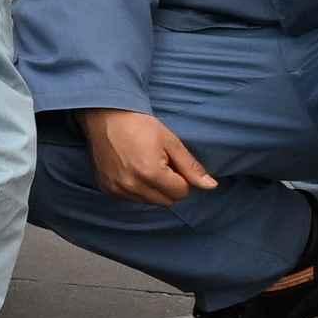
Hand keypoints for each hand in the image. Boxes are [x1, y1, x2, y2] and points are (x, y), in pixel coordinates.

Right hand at [81, 105, 216, 205]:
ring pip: (149, 202)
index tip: (171, 161)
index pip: (181, 192)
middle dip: (169, 186)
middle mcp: (132, 186)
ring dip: (153, 190)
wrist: (105, 116)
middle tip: (159, 164)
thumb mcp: (171, 142)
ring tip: (144, 166)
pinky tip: (131, 170)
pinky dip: (136, 189)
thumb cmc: (140, 125)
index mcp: (151, 173)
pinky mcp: (107, 189)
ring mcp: (117, 189)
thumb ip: (191, 167)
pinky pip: (131, 199)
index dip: (181, 177)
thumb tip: (212, 186)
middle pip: (166, 201)